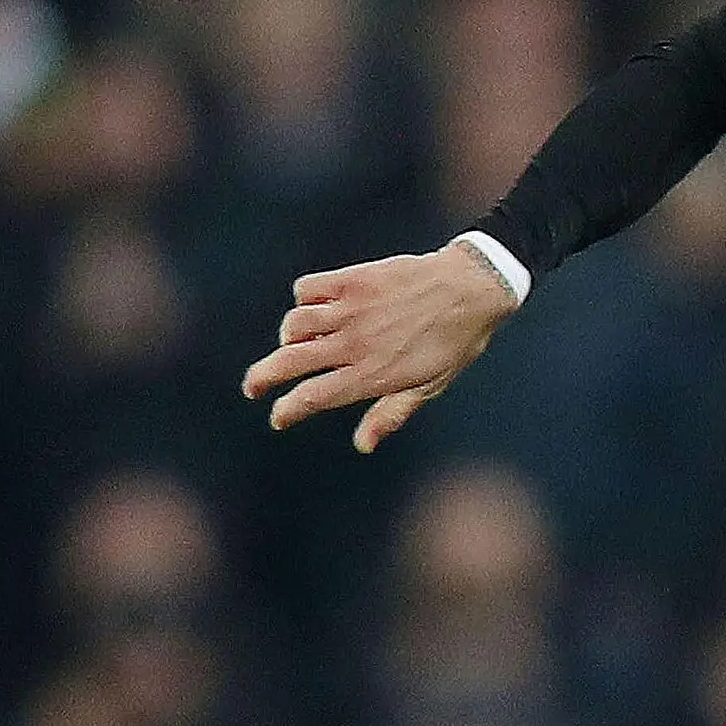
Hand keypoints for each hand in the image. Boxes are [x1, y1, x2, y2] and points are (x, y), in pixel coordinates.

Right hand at [240, 245, 518, 450]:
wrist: (472, 287)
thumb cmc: (455, 342)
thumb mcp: (429, 385)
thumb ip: (391, 413)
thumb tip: (363, 445)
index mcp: (372, 374)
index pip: (314, 397)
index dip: (288, 410)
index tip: (278, 417)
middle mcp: (354, 344)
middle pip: (290, 362)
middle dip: (262, 377)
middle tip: (253, 387)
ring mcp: (350, 309)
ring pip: (294, 325)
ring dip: (288, 338)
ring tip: (295, 344)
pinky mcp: (351, 280)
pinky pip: (306, 289)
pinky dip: (302, 299)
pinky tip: (315, 306)